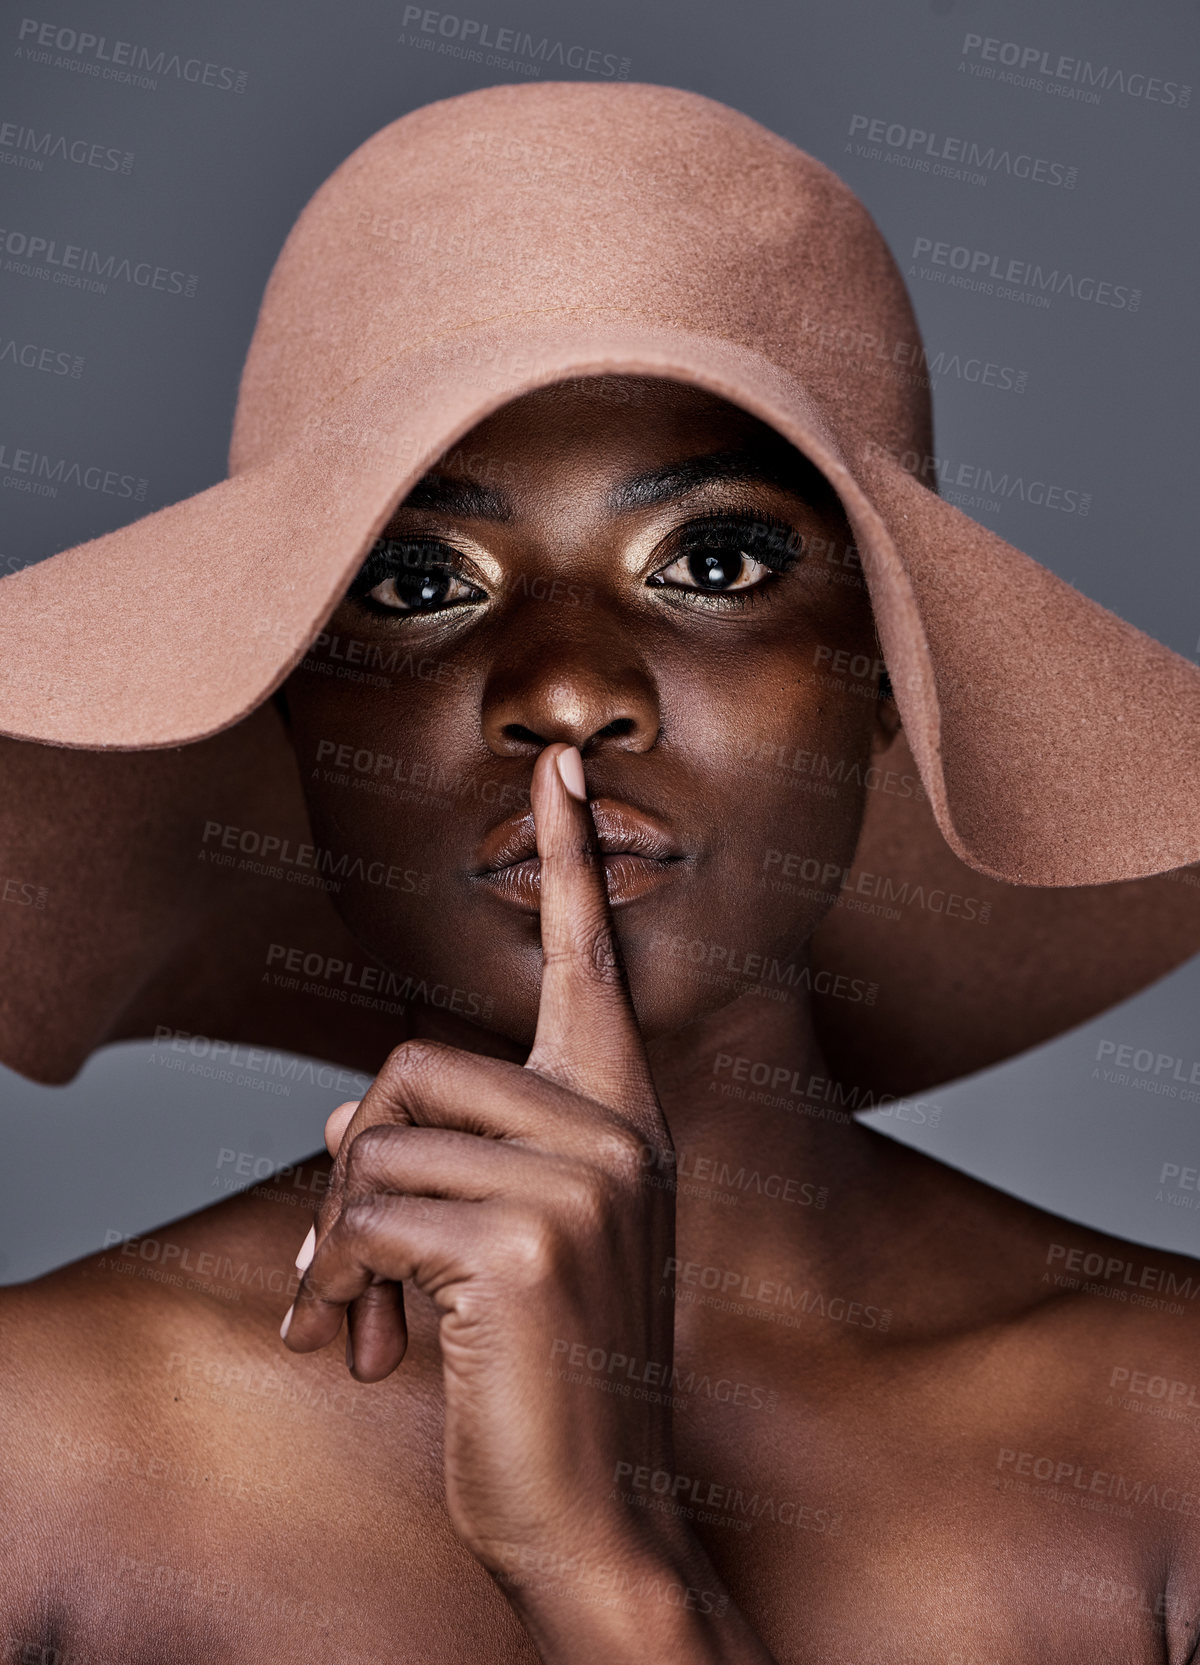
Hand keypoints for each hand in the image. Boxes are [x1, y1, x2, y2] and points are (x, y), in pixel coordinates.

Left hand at [282, 743, 679, 1568]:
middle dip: (356, 1165)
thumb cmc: (550, 1372)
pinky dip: (339, 1284)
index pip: (590, 964)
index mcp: (624, 1122)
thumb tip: (341, 1114)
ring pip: (376, 1140)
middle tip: (349, 1265)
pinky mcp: (523, 1241)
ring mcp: (581, 1183)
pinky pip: (367, 1212)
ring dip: (342, 1242)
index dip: (567, 861)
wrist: (596, 1514)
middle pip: (412, 1066)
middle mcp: (618, 1134)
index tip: (559, 767)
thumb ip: (453, 1154)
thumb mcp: (511, 1241)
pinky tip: (373, 1350)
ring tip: (365, 1319)